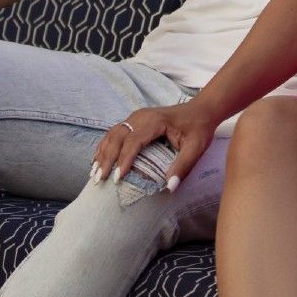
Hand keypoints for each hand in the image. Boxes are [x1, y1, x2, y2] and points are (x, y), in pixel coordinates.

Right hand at [92, 101, 220, 192]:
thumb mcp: (197, 148)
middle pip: (117, 137)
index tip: (117, 179)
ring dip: (102, 153)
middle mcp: (141, 116)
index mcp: (155, 121)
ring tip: (94, 173)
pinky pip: (115, 133)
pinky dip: (105, 146)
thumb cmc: (199, 128)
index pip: (133, 141)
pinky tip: (98, 160)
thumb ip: (183, 166)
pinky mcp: (135, 120)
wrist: (202, 109)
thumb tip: (170, 187)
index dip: (124, 160)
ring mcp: (136, 117)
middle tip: (99, 180)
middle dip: (107, 159)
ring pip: (112, 134)